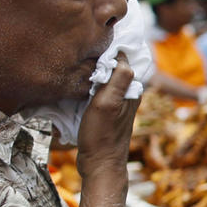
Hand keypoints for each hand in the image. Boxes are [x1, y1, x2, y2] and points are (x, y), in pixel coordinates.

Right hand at [76, 52, 138, 179]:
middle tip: (78, 51)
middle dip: (98, 58)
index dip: (107, 49)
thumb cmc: (102, 135)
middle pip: (112, 67)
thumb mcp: (108, 104)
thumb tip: (122, 55)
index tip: (89, 43)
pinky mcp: (105, 110)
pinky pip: (96, 90)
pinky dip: (87, 85)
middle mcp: (127, 93)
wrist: (100, 164)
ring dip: (90, 71)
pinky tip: (74, 82)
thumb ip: (118, 80)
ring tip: (74, 63)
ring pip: (103, 78)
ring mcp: (116, 102)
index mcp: (132, 89)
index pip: (122, 59)